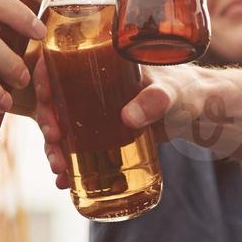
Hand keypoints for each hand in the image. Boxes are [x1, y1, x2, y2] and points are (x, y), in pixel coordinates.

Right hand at [31, 61, 241, 187]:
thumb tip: (128, 117)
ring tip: (59, 169)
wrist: (199, 113)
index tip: (43, 96)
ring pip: (62, 126)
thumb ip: (156, 100)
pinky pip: (77, 146)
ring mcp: (95, 111)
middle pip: (55, 99)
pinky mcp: (103, 134)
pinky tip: (64, 180)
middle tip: (54, 141)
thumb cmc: (186, 91)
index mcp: (103, 61)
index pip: (61, 60)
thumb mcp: (172, 93)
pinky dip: (68, 163)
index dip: (44, 76)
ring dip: (54, 148)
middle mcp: (92, 85)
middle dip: (47, 121)